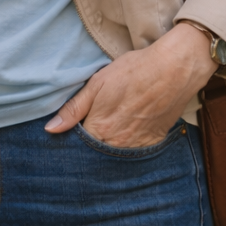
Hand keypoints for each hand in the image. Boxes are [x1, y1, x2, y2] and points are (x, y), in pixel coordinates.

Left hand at [44, 22, 218, 147]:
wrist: (174, 70)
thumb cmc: (133, 71)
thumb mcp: (97, 83)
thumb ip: (74, 109)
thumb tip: (51, 130)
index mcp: (100, 129)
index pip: (78, 145)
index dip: (73, 138)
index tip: (71, 131)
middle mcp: (118, 144)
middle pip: (96, 153)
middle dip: (89, 146)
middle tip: (91, 126)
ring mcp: (138, 146)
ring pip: (115, 155)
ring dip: (109, 146)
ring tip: (110, 126)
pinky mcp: (153, 143)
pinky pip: (135, 153)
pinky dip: (127, 145)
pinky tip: (127, 129)